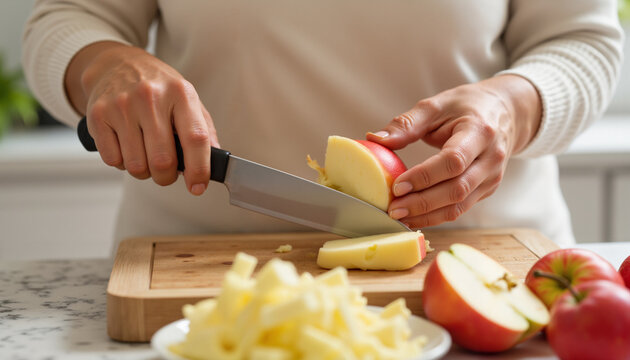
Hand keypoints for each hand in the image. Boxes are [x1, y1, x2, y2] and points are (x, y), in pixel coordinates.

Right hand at [65, 41, 218, 194]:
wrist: (116, 64)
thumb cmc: (158, 89)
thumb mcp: (187, 100)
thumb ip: (204, 131)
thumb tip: (215, 161)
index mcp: (180, 93)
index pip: (195, 138)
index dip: (199, 169)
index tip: (197, 187)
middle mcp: (150, 97)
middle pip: (162, 160)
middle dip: (166, 177)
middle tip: (166, 173)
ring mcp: (122, 105)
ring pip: (136, 166)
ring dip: (143, 172)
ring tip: (145, 156)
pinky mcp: (98, 115)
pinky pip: (112, 160)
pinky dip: (121, 163)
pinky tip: (127, 147)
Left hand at [367, 75, 540, 227]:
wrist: (507, 112)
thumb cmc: (468, 106)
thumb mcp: (437, 105)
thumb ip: (407, 123)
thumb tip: (375, 139)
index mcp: (480, 132)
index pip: (453, 161)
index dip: (424, 176)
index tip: (397, 186)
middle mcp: (491, 158)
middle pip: (457, 189)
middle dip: (422, 203)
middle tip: (393, 208)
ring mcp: (492, 177)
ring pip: (460, 205)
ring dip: (428, 215)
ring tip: (399, 217)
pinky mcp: (487, 190)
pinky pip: (461, 209)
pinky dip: (436, 216)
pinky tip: (414, 217)